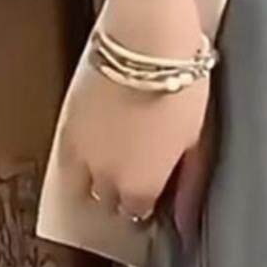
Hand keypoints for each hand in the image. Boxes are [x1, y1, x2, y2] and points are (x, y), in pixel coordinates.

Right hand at [64, 37, 214, 245]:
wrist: (146, 44)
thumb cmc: (181, 88)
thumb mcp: (198, 140)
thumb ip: (189, 185)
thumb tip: (186, 222)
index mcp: (141, 186)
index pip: (137, 213)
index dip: (147, 202)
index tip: (155, 189)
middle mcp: (107, 179)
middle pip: (109, 202)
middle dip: (123, 192)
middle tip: (139, 170)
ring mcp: (83, 155)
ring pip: (84, 186)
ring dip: (100, 178)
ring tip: (117, 157)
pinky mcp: (67, 128)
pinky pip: (67, 160)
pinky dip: (80, 160)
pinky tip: (96, 146)